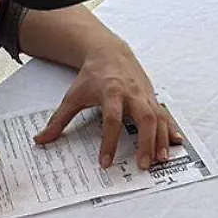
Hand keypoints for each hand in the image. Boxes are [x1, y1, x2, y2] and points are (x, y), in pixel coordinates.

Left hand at [36, 46, 182, 168]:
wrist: (110, 53)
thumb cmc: (92, 76)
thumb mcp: (72, 96)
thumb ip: (58, 120)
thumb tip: (41, 140)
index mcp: (111, 92)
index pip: (112, 119)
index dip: (110, 141)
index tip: (105, 162)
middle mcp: (132, 93)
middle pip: (144, 117)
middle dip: (146, 141)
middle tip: (144, 165)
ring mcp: (145, 95)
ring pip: (159, 117)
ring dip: (162, 138)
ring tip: (161, 160)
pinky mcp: (153, 98)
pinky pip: (165, 114)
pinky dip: (172, 129)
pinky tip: (176, 143)